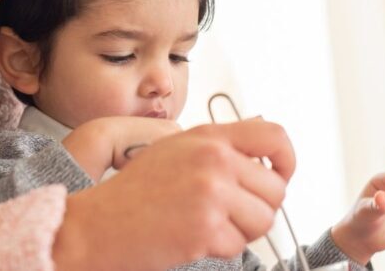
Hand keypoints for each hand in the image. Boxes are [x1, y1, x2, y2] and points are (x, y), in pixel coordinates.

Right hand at [53, 118, 295, 270]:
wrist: (97, 224)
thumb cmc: (131, 194)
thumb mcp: (172, 150)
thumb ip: (214, 149)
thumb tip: (257, 163)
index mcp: (206, 137)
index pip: (273, 135)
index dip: (287, 159)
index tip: (280, 175)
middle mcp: (212, 158)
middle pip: (276, 188)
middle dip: (258, 208)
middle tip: (228, 214)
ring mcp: (210, 191)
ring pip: (263, 220)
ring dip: (241, 231)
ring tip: (206, 225)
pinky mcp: (206, 226)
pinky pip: (239, 245)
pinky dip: (220, 249)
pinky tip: (191, 237)